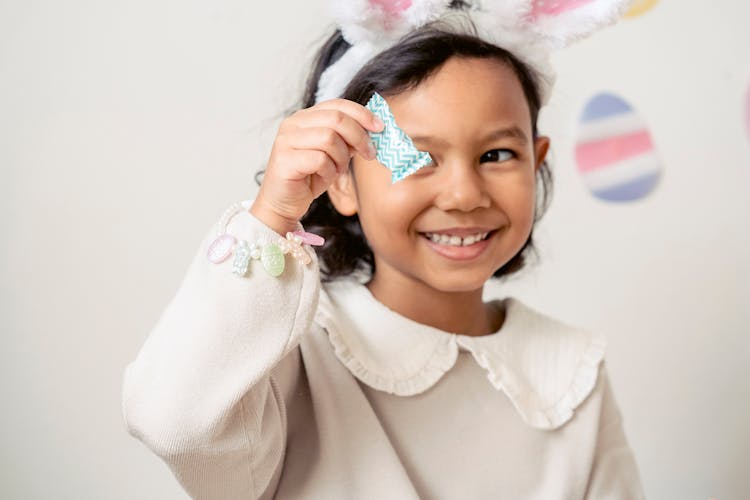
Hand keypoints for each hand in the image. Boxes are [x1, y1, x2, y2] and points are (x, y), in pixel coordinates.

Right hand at [250, 99, 383, 234]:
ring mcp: (286, 140)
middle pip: (337, 119)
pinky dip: (329, 171)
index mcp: (305, 117)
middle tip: (369, 153)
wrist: (283, 203)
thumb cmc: (308, 178)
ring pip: (329, 139)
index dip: (362, 114)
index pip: (338, 105)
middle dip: (359, 137)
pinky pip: (320, 160)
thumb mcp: (334, 155)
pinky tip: (324, 178)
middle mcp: (293, 124)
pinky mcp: (285, 160)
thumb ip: (348, 140)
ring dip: (342, 158)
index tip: (380, 128)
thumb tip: (374, 130)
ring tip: (338, 170)